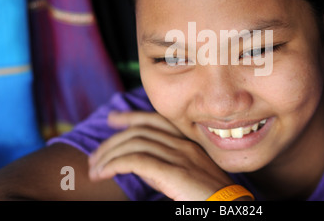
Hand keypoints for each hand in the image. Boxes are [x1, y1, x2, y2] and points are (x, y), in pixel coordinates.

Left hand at [88, 111, 233, 200]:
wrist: (228, 207)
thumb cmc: (208, 197)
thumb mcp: (186, 176)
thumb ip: (165, 165)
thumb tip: (138, 164)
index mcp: (188, 143)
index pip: (155, 120)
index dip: (132, 116)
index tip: (113, 119)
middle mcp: (183, 144)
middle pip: (139, 132)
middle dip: (112, 141)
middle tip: (95, 157)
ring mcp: (179, 156)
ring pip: (134, 144)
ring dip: (109, 155)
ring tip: (95, 169)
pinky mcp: (173, 172)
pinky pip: (136, 161)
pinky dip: (115, 164)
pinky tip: (104, 173)